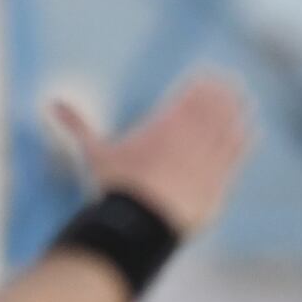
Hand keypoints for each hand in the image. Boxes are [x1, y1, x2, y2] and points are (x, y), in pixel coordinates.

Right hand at [48, 71, 251, 236]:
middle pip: (209, 109)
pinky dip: (244, 140)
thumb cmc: (115, 189)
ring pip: (225, 128)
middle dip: (221, 92)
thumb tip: (50, 103)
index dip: (198, 86)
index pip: (185, 99)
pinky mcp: (216, 182)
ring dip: (236, 110)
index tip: (207, 75)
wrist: (138, 225)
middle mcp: (187, 139)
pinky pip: (234, 155)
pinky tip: (251, 129)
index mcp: (161, 127)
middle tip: (231, 79)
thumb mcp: (96, 153)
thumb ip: (78, 124)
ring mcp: (204, 159)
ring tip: (244, 98)